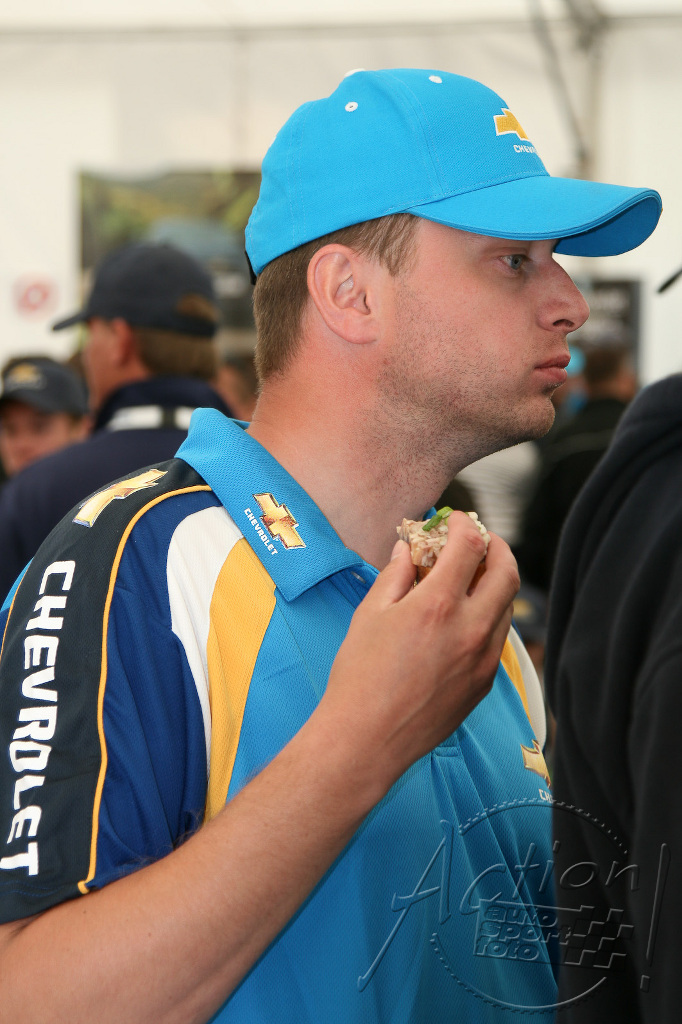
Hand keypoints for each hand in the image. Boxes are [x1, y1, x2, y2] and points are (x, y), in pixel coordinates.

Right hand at [317, 513, 518, 794]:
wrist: (367, 739)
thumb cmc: (359, 676)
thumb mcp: (371, 614)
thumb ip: (396, 575)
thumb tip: (409, 550)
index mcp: (439, 605)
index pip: (470, 546)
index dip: (466, 525)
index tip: (456, 521)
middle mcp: (471, 629)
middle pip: (508, 572)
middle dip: (499, 548)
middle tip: (482, 541)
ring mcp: (482, 660)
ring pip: (507, 607)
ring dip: (495, 584)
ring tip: (471, 579)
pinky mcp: (483, 684)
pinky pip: (497, 640)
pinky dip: (489, 618)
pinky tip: (464, 619)